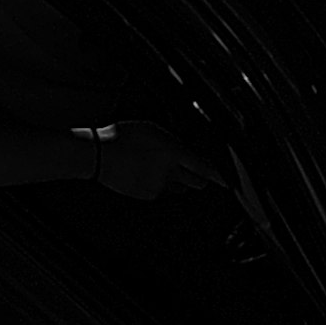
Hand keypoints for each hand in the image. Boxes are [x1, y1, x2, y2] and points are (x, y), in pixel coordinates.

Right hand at [91, 121, 216, 202]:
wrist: (97, 154)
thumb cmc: (120, 136)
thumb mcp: (151, 128)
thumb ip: (174, 141)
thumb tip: (187, 151)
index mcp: (171, 152)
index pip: (205, 168)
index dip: (220, 176)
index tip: (228, 181)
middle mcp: (169, 172)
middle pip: (198, 182)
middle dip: (199, 176)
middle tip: (192, 168)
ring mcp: (159, 186)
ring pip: (182, 188)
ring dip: (180, 181)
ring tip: (161, 168)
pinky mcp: (149, 196)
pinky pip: (165, 193)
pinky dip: (162, 186)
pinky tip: (147, 173)